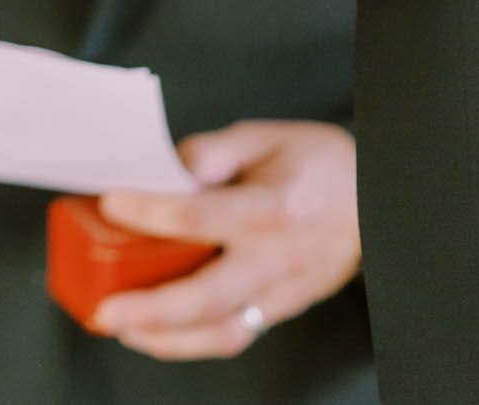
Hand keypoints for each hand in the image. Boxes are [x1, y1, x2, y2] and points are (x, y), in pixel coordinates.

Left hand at [91, 121, 359, 360]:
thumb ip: (212, 151)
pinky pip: (234, 334)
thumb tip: (167, 168)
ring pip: (221, 329)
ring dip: (165, 337)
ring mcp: (280, 290)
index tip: (111, 202)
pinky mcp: (281, 308)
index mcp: (269, 206)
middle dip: (151, 308)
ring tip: (120, 327)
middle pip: (207, 294)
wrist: (373, 198)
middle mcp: (274, 256)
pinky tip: (154, 335)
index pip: (201, 214)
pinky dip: (190, 342)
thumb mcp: (265, 137)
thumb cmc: (319, 165)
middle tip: (105, 308)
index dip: (151, 211)